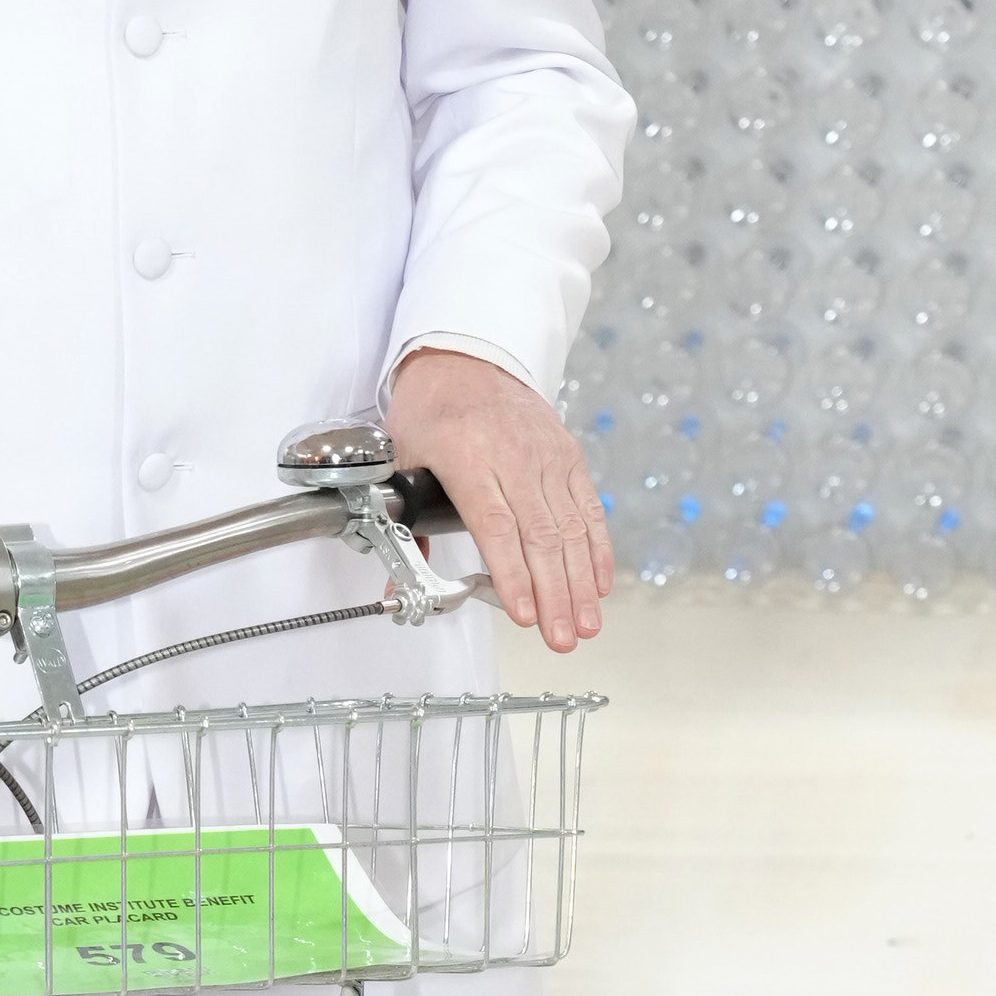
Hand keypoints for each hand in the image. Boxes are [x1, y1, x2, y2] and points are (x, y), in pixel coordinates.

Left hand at [385, 352, 612, 654]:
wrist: (467, 356)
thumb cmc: (429, 409)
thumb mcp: (401, 458)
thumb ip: (404, 526)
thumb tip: (395, 587)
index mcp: (467, 455)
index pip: (496, 525)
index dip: (512, 573)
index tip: (524, 613)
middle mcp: (514, 456)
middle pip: (541, 536)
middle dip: (554, 594)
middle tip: (561, 639)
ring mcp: (548, 456)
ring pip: (571, 528)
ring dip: (580, 584)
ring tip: (584, 626)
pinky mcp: (569, 457)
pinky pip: (589, 509)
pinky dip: (598, 550)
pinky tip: (600, 586)